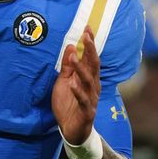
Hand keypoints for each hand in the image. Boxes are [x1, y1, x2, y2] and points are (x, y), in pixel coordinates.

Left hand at [53, 26, 99, 144]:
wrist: (72, 130)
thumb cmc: (69, 104)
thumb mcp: (64, 82)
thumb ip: (68, 66)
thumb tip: (71, 46)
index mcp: (88, 78)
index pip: (90, 57)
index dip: (89, 43)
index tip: (87, 28)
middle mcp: (92, 86)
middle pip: (93, 65)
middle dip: (90, 49)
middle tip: (86, 35)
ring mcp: (91, 98)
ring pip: (88, 80)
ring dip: (81, 67)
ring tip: (74, 55)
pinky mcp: (87, 111)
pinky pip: (83, 100)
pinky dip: (78, 92)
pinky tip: (73, 84)